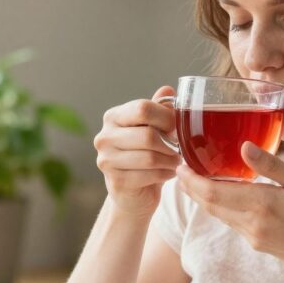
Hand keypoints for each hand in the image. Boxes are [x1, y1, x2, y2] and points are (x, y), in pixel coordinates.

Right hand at [94, 86, 180, 219]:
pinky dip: (165, 174)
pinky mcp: (116, 181)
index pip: (143, 108)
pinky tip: (168, 173)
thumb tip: (169, 90)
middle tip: (179, 148)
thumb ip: (158, 110)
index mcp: (113, 117)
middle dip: (170, 143)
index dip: (166, 117)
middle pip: (148, 135)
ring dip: (170, 160)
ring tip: (175, 160)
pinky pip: (150, 175)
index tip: (177, 127)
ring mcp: (107, 160)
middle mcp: (104, 137)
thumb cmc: (145, 154)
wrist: (134, 192)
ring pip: (151, 157)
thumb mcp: (152, 129)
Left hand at [176, 142, 283, 279]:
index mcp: (263, 205)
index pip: (212, 192)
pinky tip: (226, 195)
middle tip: (182, 169)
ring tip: (197, 179)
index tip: (181, 166)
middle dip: (192, 188)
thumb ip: (272, 167)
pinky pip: (233, 222)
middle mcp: (252, 224)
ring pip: (219, 215)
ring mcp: (254, 237)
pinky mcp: (258, 244)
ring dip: (205, 198)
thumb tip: (243, 146)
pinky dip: (223, 207)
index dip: (191, 180)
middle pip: (210, 205)